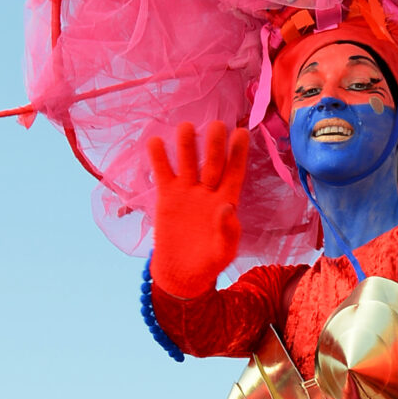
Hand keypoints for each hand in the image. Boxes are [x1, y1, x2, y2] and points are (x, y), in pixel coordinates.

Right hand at [148, 120, 246, 297]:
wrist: (181, 273)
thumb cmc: (209, 263)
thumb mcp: (223, 252)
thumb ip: (227, 231)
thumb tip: (227, 207)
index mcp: (227, 200)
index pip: (234, 172)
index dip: (238, 153)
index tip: (242, 133)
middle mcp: (208, 190)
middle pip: (212, 161)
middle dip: (214, 144)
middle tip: (216, 125)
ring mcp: (187, 190)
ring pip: (187, 161)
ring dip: (187, 144)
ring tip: (186, 127)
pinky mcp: (167, 195)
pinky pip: (163, 172)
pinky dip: (158, 157)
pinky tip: (155, 141)